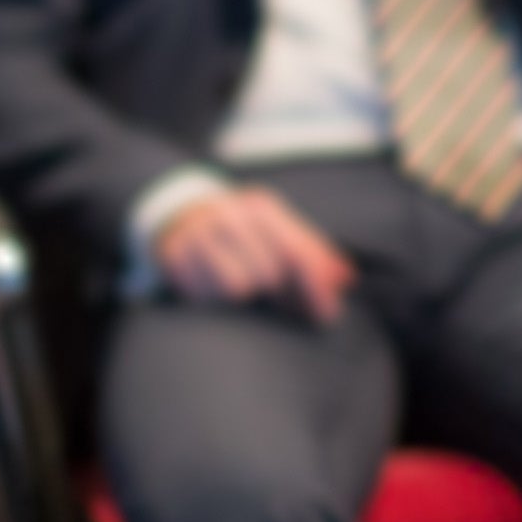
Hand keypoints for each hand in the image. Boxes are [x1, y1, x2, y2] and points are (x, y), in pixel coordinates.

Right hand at [153, 186, 354, 323]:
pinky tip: (217, 290)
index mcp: (262, 207)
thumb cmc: (245, 233)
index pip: (297, 250)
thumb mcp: (279, 233)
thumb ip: (315, 255)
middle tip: (286, 305)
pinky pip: (205, 297)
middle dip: (285, 297)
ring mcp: (198, 234)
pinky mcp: (174, 256)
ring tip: (249, 292)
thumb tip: (347, 277)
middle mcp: (229, 215)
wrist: (181, 215)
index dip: (315, 285)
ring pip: (238, 289)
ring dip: (248, 299)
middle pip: (270, 273)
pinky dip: (217, 302)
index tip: (328, 314)